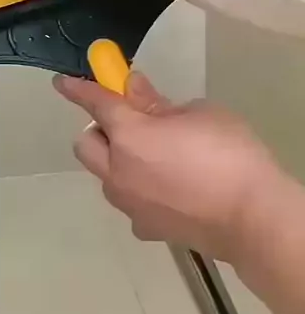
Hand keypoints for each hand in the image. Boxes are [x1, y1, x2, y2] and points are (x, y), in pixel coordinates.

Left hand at [53, 71, 281, 262]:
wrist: (252, 217)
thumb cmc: (229, 153)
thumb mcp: (198, 113)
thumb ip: (157, 104)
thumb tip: (133, 90)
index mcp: (129, 135)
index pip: (96, 104)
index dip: (78, 89)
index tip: (62, 83)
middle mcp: (118, 172)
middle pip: (86, 146)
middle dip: (100, 131)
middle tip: (132, 124)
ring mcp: (130, 206)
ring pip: (106, 177)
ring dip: (118, 163)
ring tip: (157, 159)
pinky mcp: (147, 229)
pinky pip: (131, 202)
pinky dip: (140, 191)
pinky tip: (171, 190)